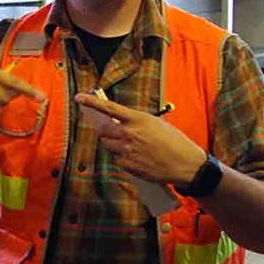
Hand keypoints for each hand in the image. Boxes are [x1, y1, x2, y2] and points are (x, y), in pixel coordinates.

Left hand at [75, 93, 205, 184]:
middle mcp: (129, 133)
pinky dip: (123, 158)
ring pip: (108, 145)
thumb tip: (121, 125)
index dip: (92, 102)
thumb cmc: (174, 141)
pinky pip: (117, 159)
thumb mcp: (156, 124)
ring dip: (114, 145)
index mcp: (137, 119)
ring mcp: (127, 150)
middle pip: (103, 130)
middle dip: (105, 130)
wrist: (184, 163)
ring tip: (131, 147)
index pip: (109, 108)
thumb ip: (136, 123)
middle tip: (111, 132)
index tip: (79, 98)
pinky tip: (137, 158)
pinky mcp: (128, 165)